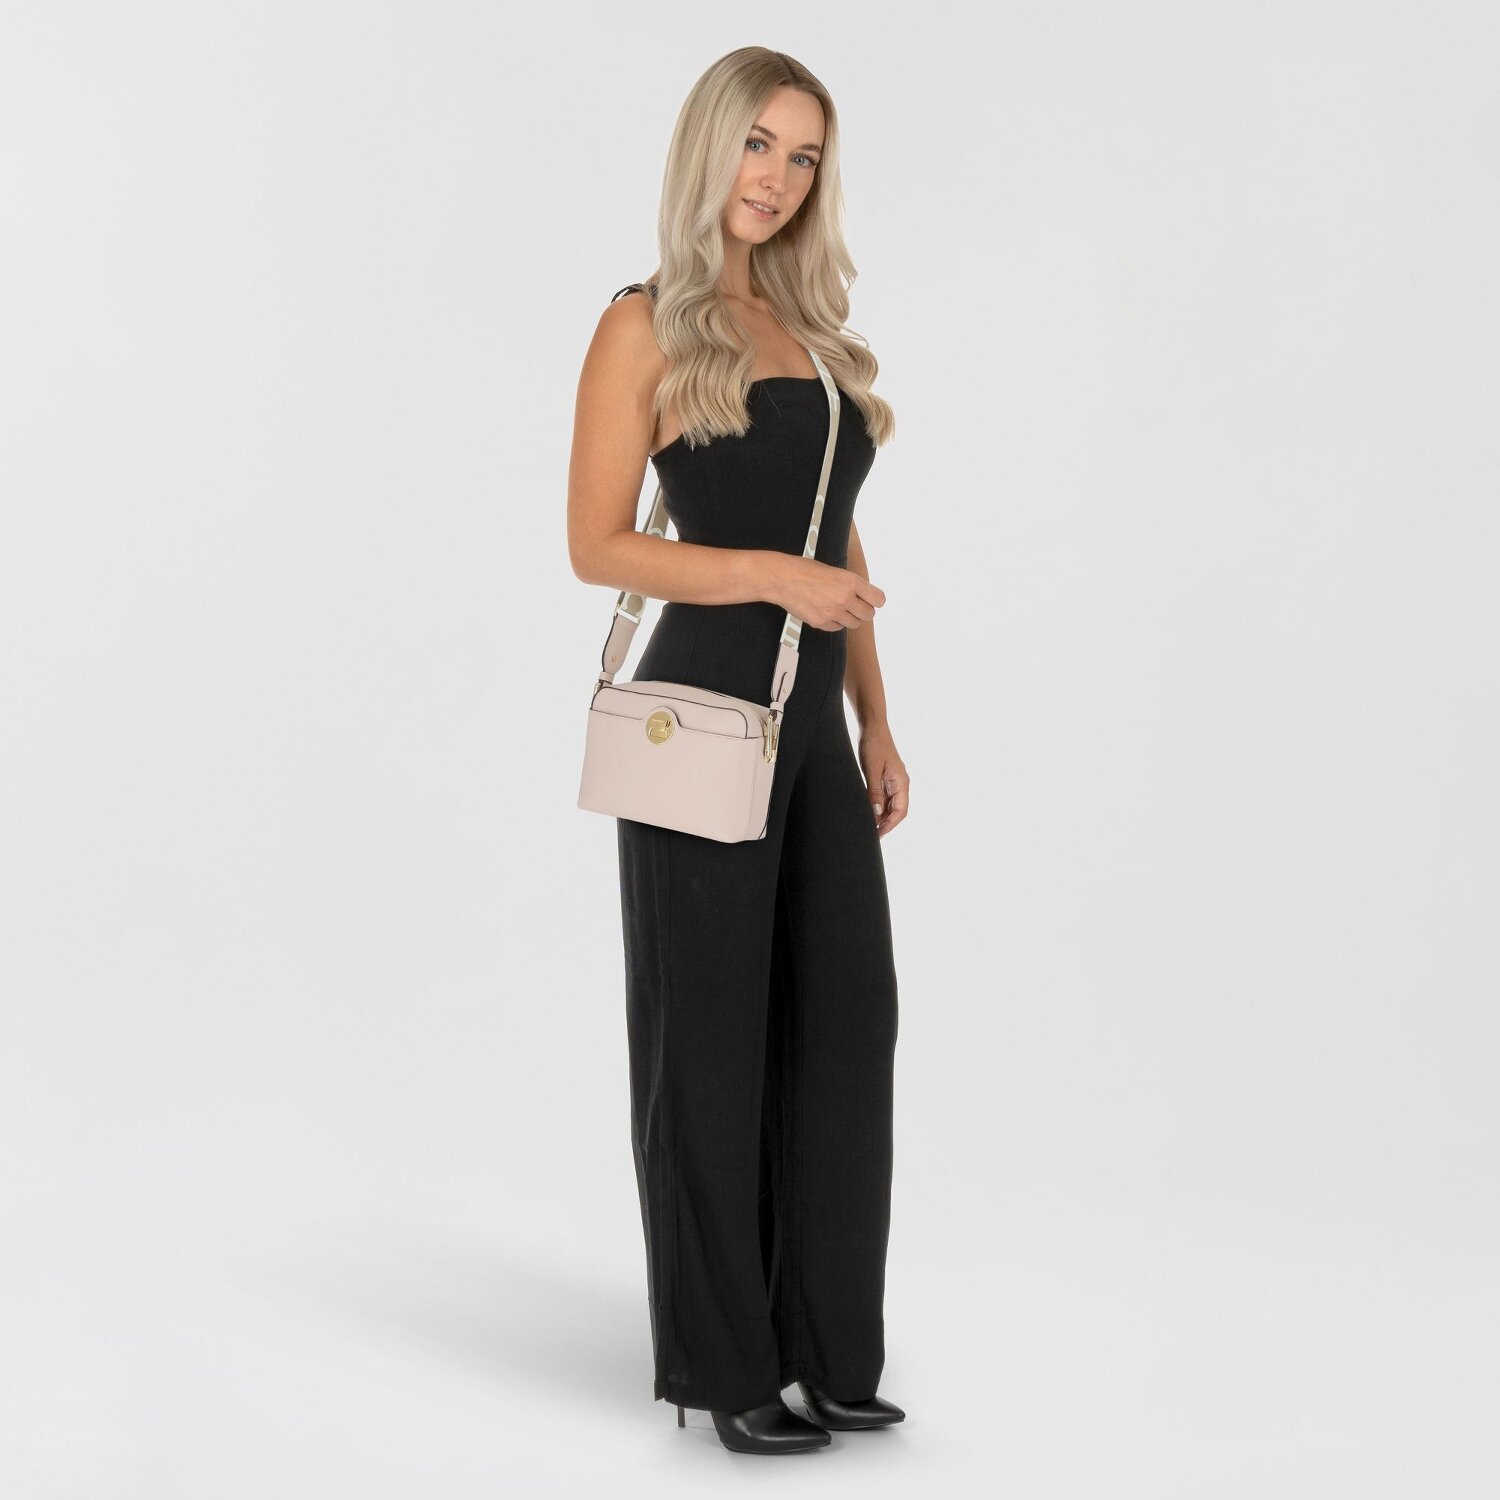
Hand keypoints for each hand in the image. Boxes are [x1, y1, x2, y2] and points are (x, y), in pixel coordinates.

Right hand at [768, 555, 884, 632]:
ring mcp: (833, 613)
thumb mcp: (836, 572)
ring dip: (850, 618)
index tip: (871, 600)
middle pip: (868, 615)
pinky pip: (837, 628)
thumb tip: (865, 597)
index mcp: (851, 582)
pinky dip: (835, 623)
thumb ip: (852, 585)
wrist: (783, 578)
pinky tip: (826, 611)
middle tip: (855, 605)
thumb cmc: (806, 571)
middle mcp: (845, 598)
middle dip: (863, 610)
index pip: (878, 600)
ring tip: (838, 608)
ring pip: (854, 624)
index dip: (875, 600)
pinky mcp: (821, 623)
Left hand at [858, 726, 907, 836]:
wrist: (872, 726)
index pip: (901, 811)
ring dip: (881, 816)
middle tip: (870, 834)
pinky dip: (877, 806)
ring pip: (890, 805)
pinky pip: (884, 797)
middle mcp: (900, 783)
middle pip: (896, 811)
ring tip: (867, 825)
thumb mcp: (872, 769)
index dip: (890, 825)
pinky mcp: (885, 778)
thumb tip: (877, 813)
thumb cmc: (873, 744)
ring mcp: (893, 781)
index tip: (878, 834)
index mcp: (902, 782)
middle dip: (885, 824)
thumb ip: (874, 792)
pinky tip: (867, 811)